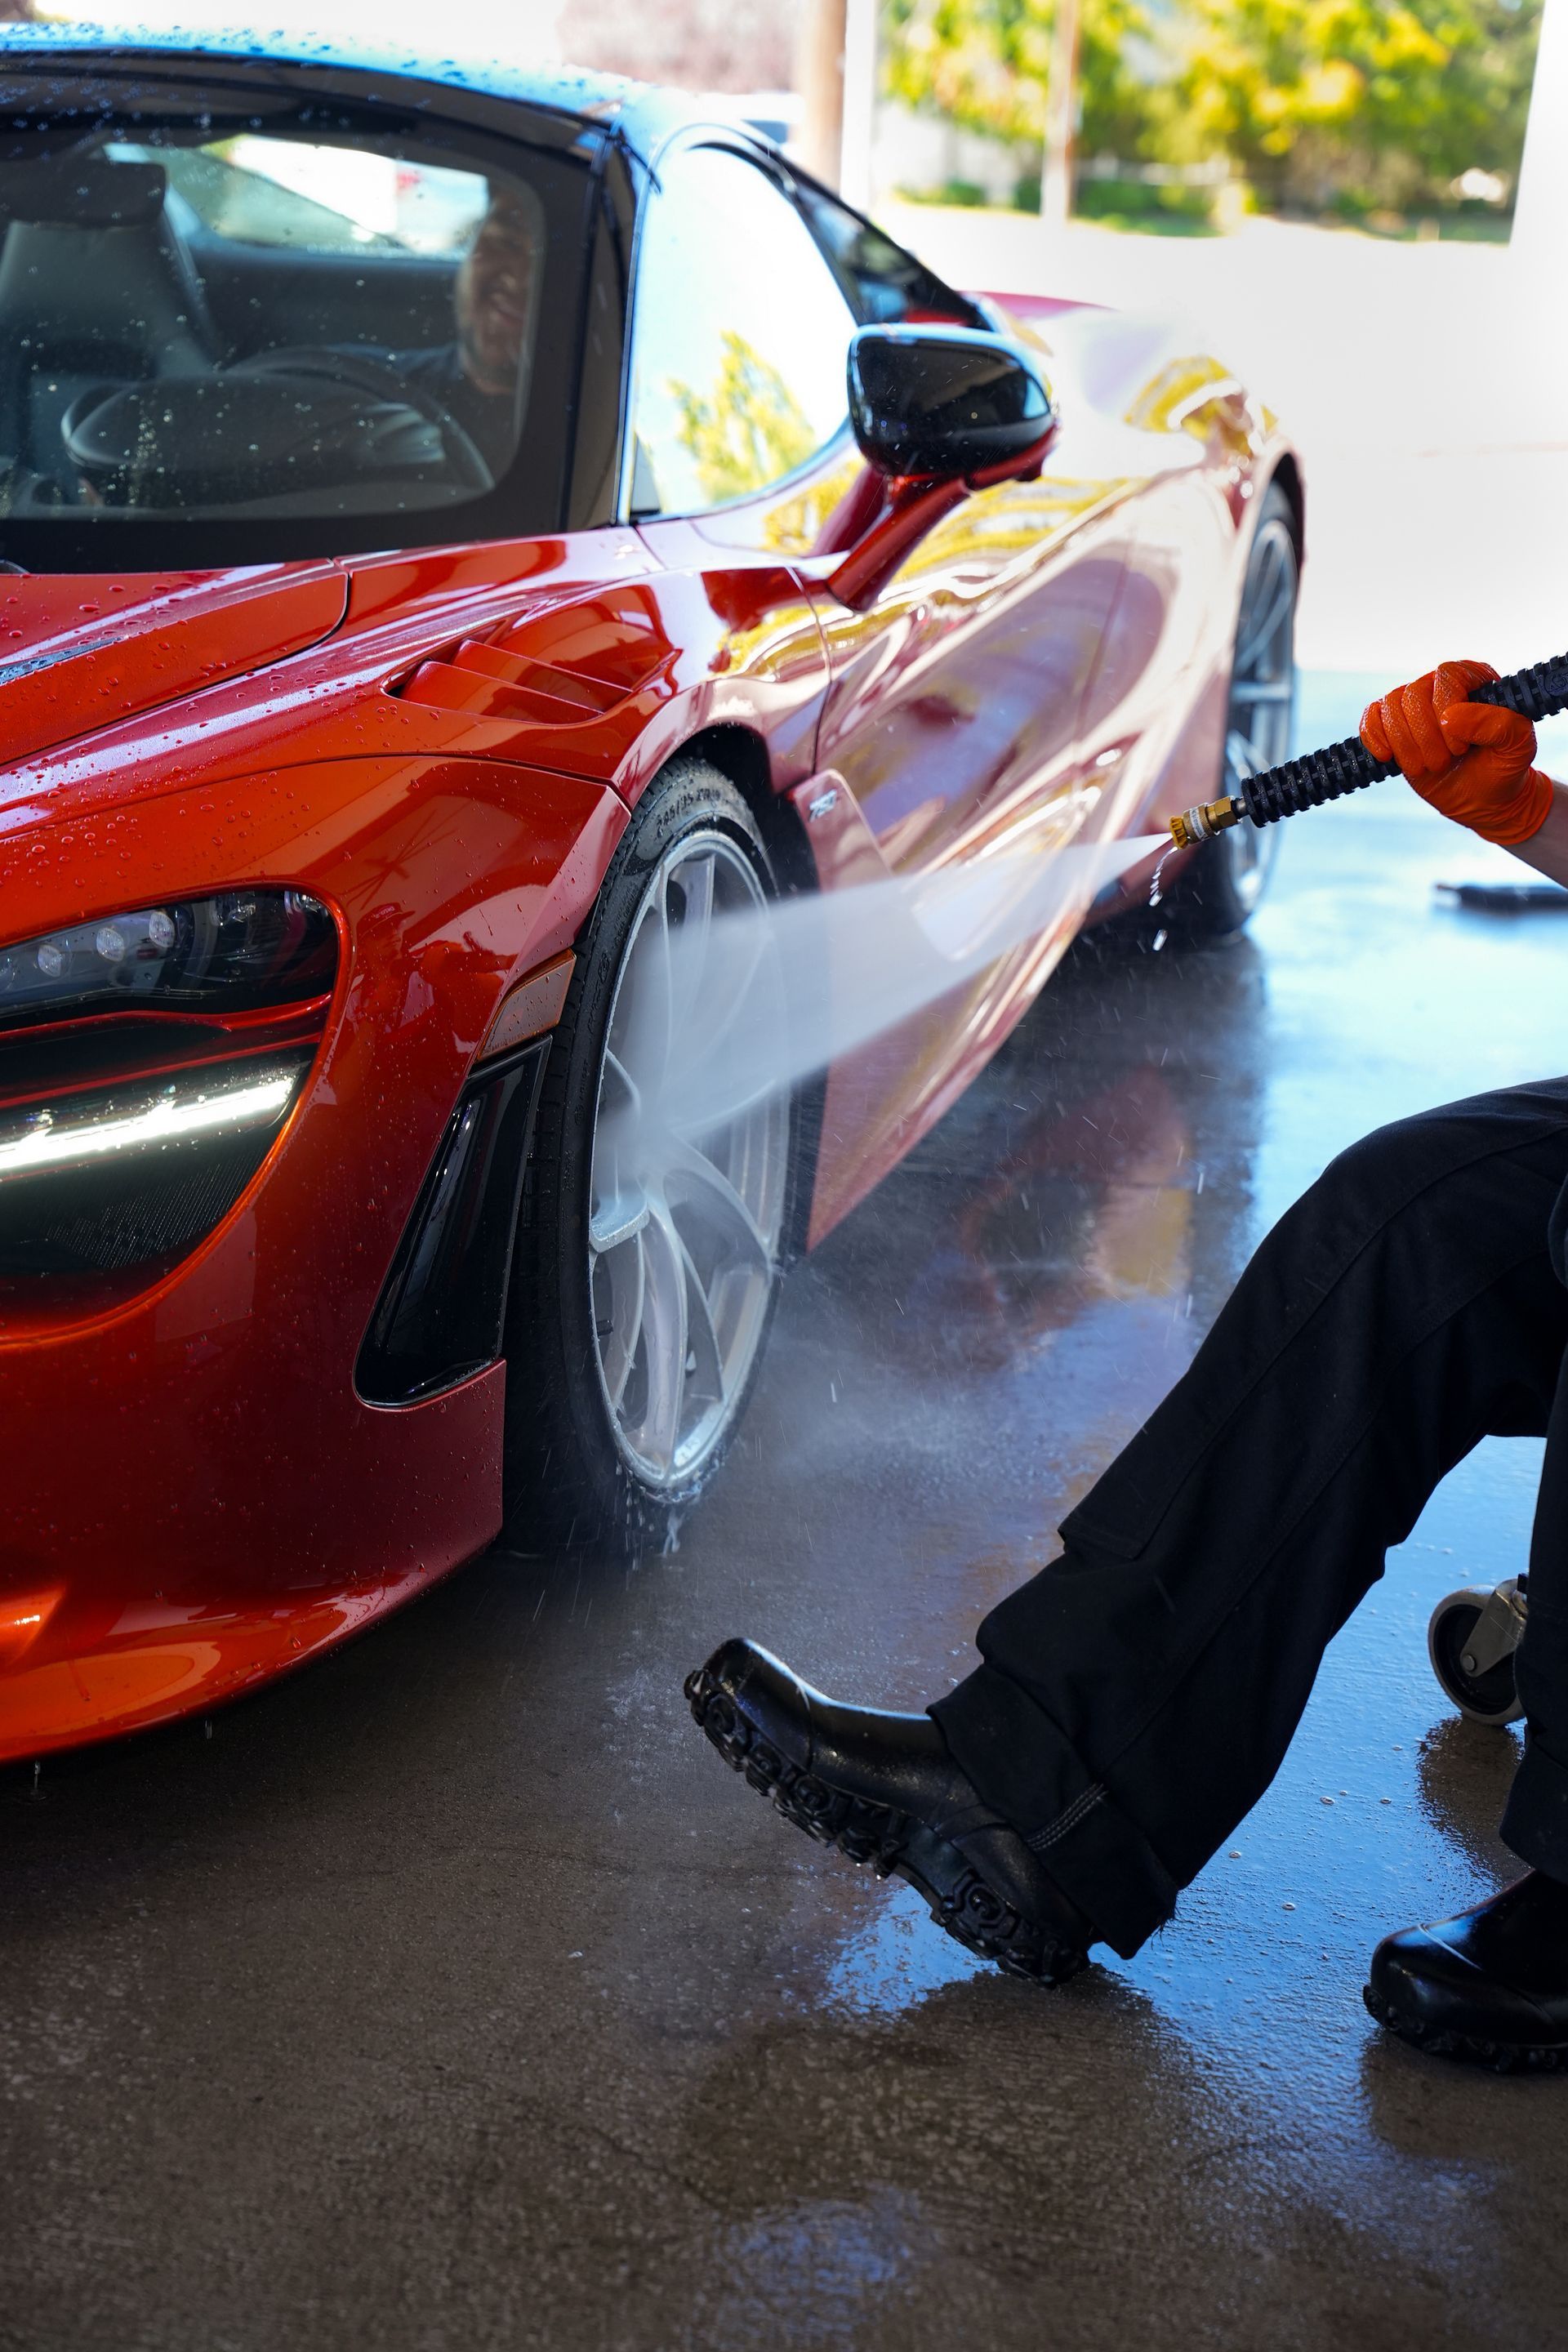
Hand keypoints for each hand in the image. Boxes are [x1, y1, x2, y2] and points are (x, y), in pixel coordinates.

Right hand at [1359, 660, 1552, 845]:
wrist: (1483, 797)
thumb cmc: (1504, 766)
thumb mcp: (1518, 745)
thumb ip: (1497, 725)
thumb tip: (1451, 717)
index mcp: (1474, 678)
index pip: (1447, 677)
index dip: (1446, 711)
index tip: (1460, 747)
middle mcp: (1440, 685)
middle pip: (1413, 694)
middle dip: (1424, 737)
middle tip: (1443, 763)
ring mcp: (1414, 705)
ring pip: (1390, 706)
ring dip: (1404, 745)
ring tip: (1425, 767)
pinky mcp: (1392, 726)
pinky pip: (1370, 718)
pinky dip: (1374, 739)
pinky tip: (1388, 757)